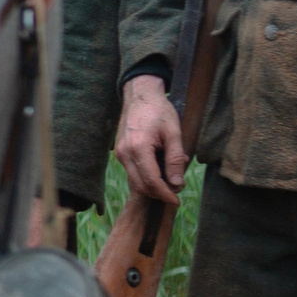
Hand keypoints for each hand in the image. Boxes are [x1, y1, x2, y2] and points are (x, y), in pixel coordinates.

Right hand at [115, 74, 185, 203]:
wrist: (140, 95)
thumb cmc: (159, 111)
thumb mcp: (174, 133)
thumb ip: (175, 159)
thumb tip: (177, 183)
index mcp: (138, 149)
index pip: (151, 181)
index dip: (165, 194)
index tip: (177, 200)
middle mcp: (125, 154)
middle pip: (140, 186)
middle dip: (159, 193)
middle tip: (177, 190)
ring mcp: (120, 154)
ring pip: (135, 181)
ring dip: (153, 185)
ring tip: (171, 177)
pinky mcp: (120, 152)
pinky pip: (133, 172)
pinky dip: (146, 176)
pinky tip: (161, 168)